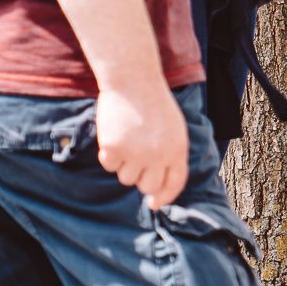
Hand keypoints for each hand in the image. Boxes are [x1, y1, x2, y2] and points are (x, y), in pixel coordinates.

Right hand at [95, 80, 189, 210]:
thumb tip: (158, 187)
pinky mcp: (114, 148)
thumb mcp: (174, 128)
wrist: (134, 81)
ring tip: (127, 139)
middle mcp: (159, 155)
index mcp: (178, 149)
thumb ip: (170, 154)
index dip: (165, 196)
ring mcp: (136, 153)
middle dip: (140, 178)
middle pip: (146, 186)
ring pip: (125, 178)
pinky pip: (108, 165)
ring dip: (123, 164)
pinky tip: (114, 134)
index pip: (175, 183)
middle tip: (135, 159)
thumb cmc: (154, 103)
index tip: (154, 204)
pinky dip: (108, 154)